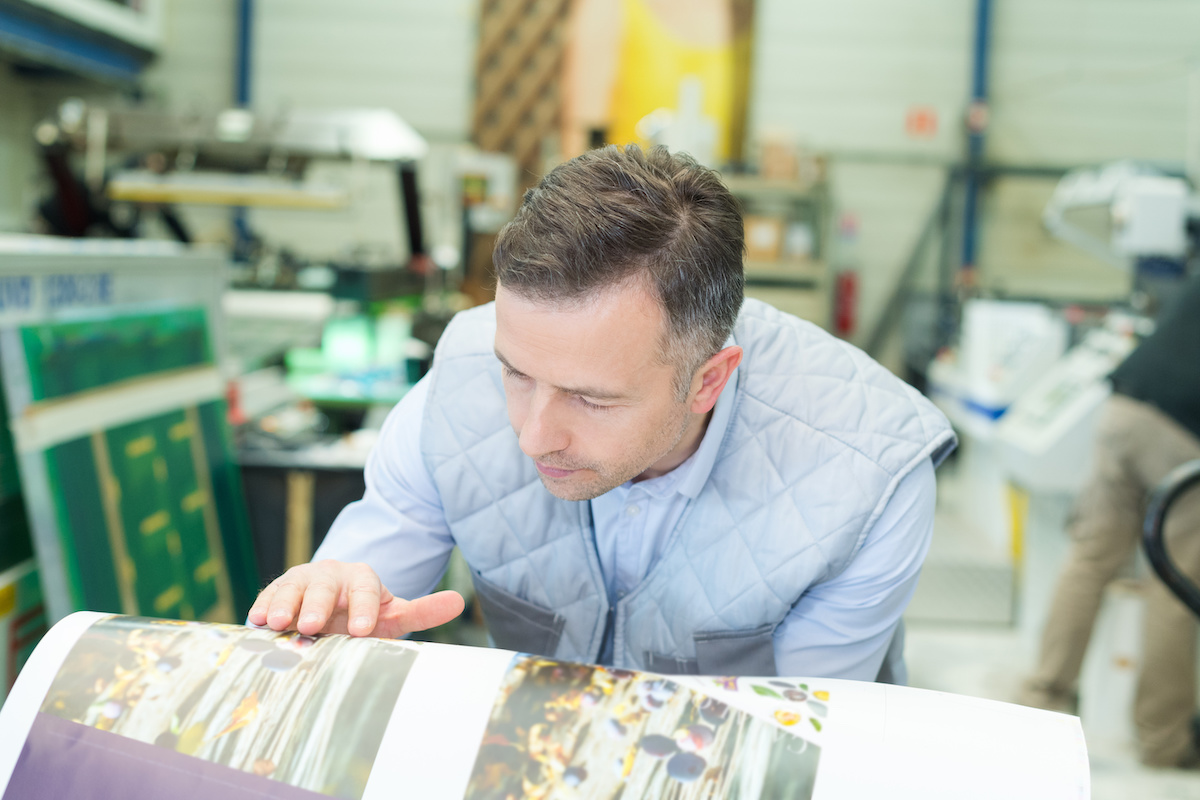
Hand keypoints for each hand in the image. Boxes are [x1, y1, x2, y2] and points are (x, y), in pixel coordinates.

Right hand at [247, 559, 464, 637]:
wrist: (333, 604)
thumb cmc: (366, 613)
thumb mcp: (393, 614)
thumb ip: (423, 611)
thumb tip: (460, 602)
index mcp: (363, 579)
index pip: (366, 588)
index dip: (363, 607)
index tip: (361, 630)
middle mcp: (331, 575)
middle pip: (324, 585)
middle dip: (317, 604)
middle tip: (311, 625)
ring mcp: (302, 580)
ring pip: (292, 587)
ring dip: (282, 604)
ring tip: (273, 623)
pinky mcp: (278, 591)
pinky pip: (268, 595)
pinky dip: (260, 606)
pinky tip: (252, 621)